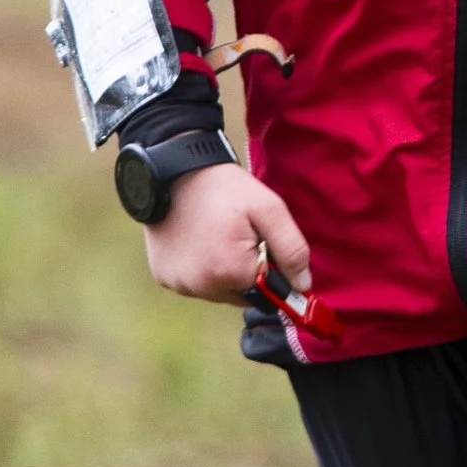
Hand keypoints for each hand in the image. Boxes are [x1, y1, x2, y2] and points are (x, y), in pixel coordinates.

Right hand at [139, 158, 312, 304]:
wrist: (173, 171)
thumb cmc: (224, 188)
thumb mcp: (268, 208)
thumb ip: (291, 249)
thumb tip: (303, 287)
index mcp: (230, 272)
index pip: (266, 292)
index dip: (269, 268)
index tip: (260, 243)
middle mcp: (201, 287)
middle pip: (240, 294)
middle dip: (245, 272)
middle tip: (236, 236)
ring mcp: (179, 284)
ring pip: (216, 291)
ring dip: (222, 272)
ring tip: (216, 236)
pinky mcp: (163, 277)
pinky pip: (193, 284)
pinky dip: (199, 269)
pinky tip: (197, 241)